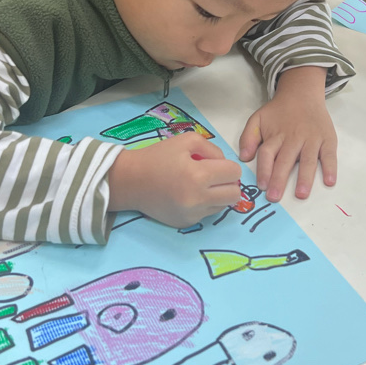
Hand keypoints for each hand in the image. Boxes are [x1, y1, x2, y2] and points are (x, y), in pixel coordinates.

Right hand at [107, 131, 240, 227]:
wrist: (131, 181)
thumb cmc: (158, 157)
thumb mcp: (186, 140)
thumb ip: (213, 149)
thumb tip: (226, 165)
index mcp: (198, 175)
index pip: (234, 173)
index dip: (228, 166)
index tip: (215, 164)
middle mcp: (198, 199)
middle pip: (235, 194)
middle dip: (228, 183)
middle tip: (214, 176)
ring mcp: (192, 214)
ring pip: (224, 206)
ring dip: (218, 195)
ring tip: (200, 186)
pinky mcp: (186, 223)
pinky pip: (208, 214)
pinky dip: (204, 204)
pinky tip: (188, 196)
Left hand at [238, 66, 335, 201]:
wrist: (302, 93)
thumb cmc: (279, 112)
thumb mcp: (258, 119)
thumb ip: (248, 137)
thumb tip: (244, 157)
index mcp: (276, 136)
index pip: (267, 154)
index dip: (263, 170)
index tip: (262, 186)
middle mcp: (294, 138)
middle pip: (285, 160)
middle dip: (280, 179)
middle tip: (275, 197)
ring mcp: (312, 139)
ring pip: (307, 160)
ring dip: (304, 177)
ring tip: (301, 194)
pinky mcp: (327, 139)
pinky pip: (329, 155)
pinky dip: (330, 168)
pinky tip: (329, 181)